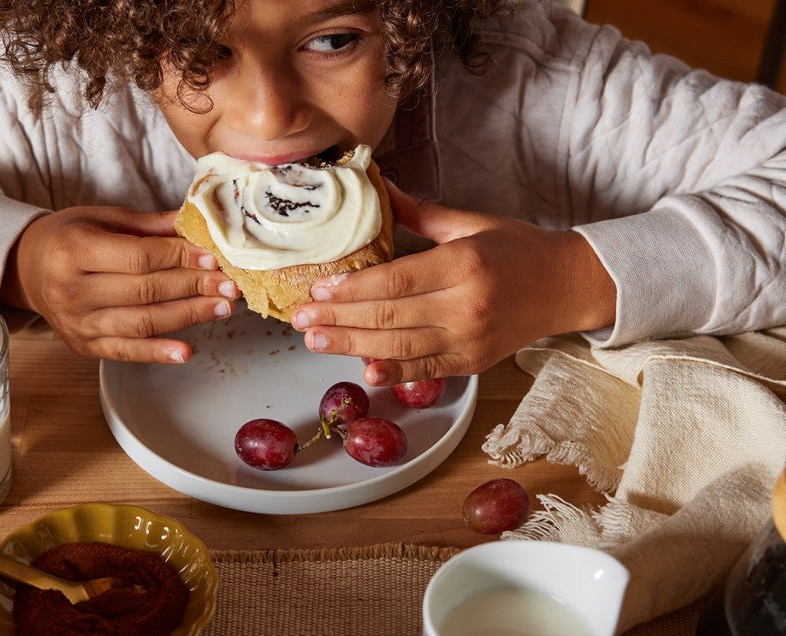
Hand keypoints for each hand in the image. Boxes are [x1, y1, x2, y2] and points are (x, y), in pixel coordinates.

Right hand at [0, 205, 238, 362]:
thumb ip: (148, 225)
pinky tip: (186, 352)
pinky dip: (157, 353)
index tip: (212, 258)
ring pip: (142, 322)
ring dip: (188, 316)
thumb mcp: (101, 218)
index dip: (179, 258)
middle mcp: (71, 290)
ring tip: (221, 308)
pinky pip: (126, 351)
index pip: (139, 257)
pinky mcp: (84, 346)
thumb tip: (194, 222)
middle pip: (145, 291)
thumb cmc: (69, 237)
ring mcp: (77, 322)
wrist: (26, 269)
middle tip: (229, 284)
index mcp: (74, 250)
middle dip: (193, 286)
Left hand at [290, 182, 615, 383]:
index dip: (352, 290)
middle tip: (300, 320)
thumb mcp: (470, 222)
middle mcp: (467, 306)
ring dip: (353, 347)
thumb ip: (419, 213)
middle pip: (390, 317)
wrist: (568, 286)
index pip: (396, 281)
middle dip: (339, 321)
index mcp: (464, 265)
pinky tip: (364, 370)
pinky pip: (426, 370)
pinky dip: (394, 372)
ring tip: (316, 341)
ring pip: (401, 348)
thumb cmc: (517, 248)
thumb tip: (376, 187)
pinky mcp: (473, 363)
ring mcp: (470, 340)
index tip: (317, 290)